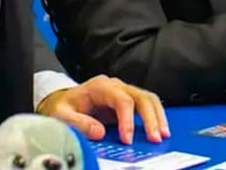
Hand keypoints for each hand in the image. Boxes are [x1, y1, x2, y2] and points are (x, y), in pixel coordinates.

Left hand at [36, 74, 169, 144]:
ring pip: (148, 98)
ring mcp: (124, 92)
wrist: (64, 100)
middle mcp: (116, 86)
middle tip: (155, 138)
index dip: (127, 120)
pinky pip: (147, 105)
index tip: (127, 139)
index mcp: (101, 87)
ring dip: (158, 116)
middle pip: (141, 97)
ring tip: (163, 135)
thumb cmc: (64, 106)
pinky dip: (156, 116)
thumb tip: (99, 132)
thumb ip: (78, 122)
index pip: (122, 100)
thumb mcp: (62, 114)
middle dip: (151, 118)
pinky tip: (159, 129)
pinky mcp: (128, 101)